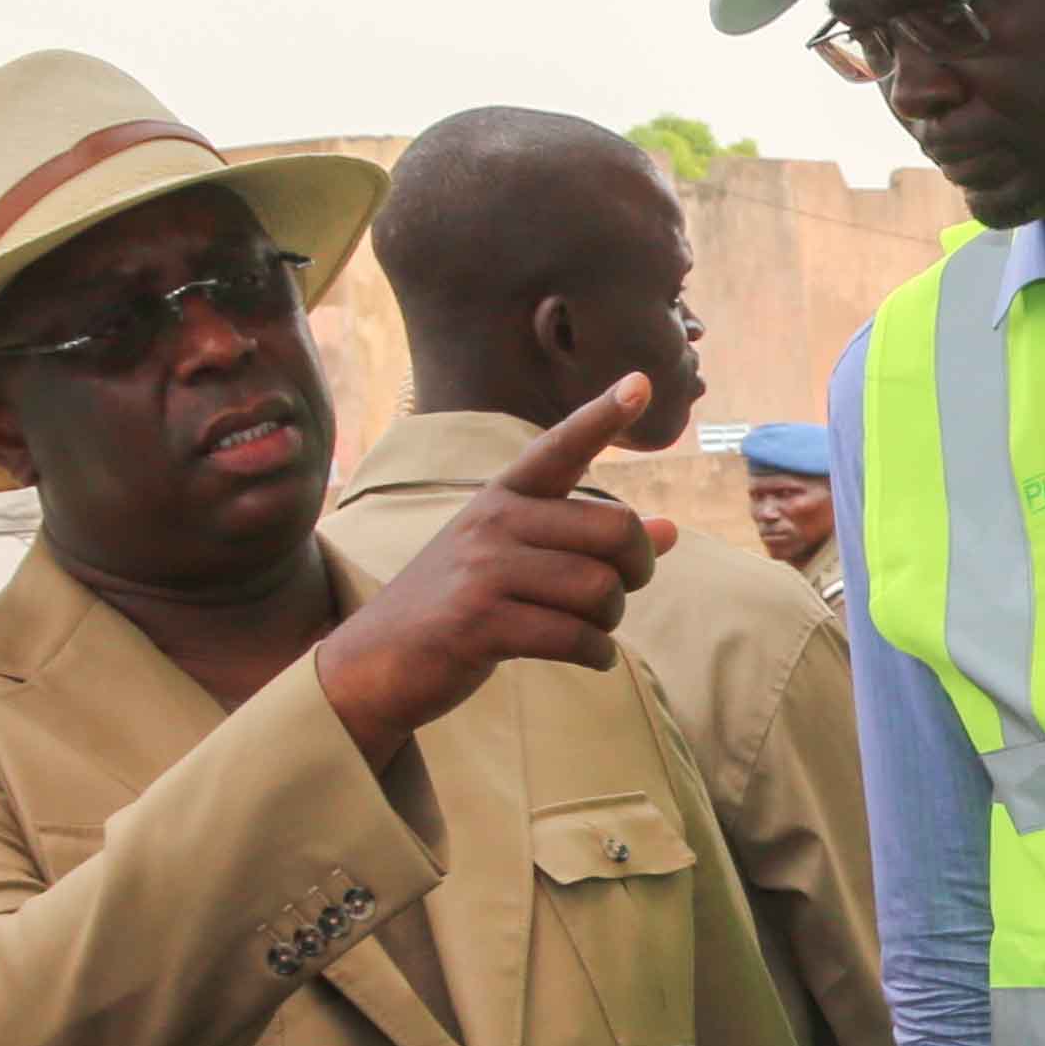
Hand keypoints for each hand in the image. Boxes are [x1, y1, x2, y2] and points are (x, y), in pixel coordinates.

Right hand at [314, 372, 668, 765]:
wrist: (374, 663)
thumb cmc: (460, 605)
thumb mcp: (517, 560)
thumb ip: (588, 544)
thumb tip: (670, 530)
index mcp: (502, 498)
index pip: (560, 449)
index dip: (601, 417)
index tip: (641, 383)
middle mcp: (493, 521)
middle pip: (614, 530)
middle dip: (638, 570)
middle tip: (623, 591)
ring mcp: (482, 570)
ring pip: (600, 589)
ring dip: (611, 621)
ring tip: (588, 629)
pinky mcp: (479, 621)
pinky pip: (576, 637)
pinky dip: (597, 654)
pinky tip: (588, 656)